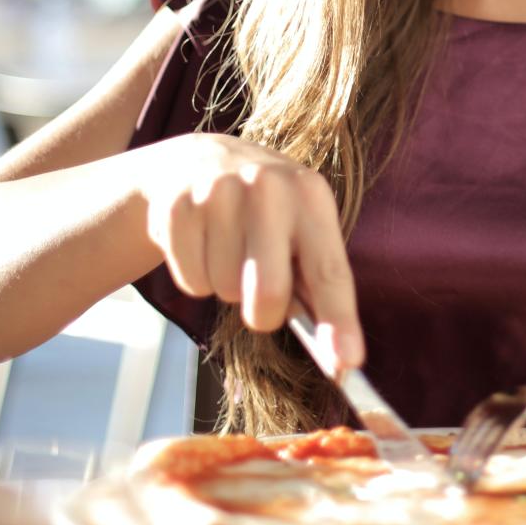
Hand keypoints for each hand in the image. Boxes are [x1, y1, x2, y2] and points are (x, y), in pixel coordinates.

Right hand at [139, 133, 362, 367]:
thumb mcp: (300, 226)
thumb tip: (339, 355)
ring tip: (229, 249)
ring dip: (227, 286)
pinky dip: (197, 278)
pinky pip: (191, 283)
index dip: (339, 320)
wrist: (199, 162)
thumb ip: (317, 282)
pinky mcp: (177, 207)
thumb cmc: (265, 211)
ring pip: (225, 290)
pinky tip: (203, 244)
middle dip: (265, 313)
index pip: (329, 270)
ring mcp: (217, 192)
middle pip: (268, 293)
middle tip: (261, 295)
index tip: (348, 362)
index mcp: (310, 194)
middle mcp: (268, 187)